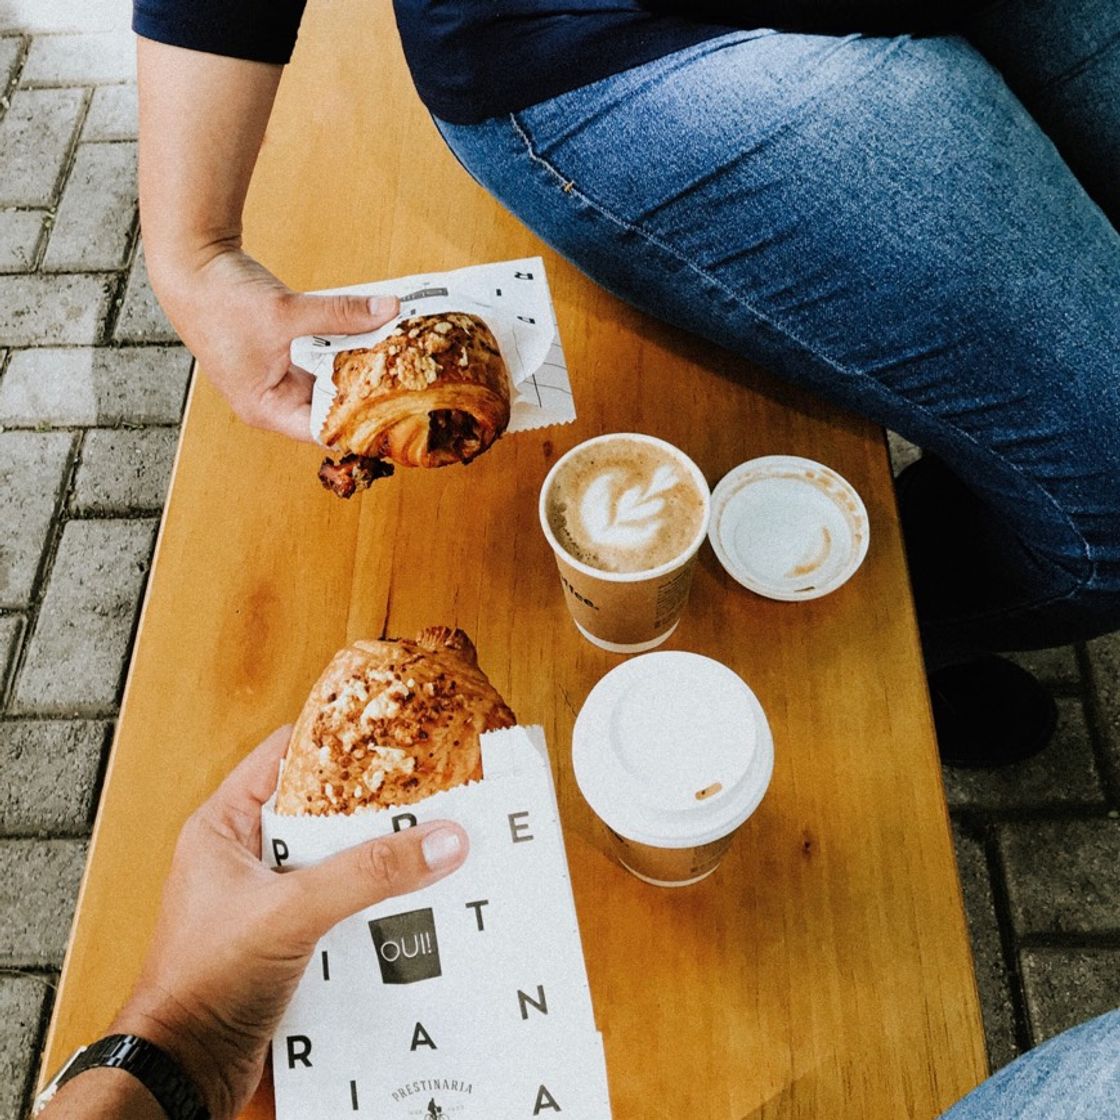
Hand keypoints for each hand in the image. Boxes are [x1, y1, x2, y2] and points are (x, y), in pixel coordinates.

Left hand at [104, 728, 467, 1117]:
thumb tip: (441, 840)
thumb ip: (367, 874)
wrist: (182, 1073)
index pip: (287, 757)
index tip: (393, 729)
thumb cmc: (203, 982)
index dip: (338, 739)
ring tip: (431, 837)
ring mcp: (267, 899)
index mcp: (225, 826)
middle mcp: (245, 855)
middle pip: (321, 809)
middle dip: (373, 803)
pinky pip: (340, 903)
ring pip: (335, 859)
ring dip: (377, 855)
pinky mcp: (286, 939)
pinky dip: (373, 899)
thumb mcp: (290, 912)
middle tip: (429, 787)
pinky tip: (413, 898)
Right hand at [156, 246, 398, 440]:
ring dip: (354, 373)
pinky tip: (369, 343)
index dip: (358, 426)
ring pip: (326, 383)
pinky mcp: (279, 356)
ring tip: (395, 368)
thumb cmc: (220, 300)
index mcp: (266, 409)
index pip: (322, 432)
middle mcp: (271, 401)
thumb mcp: (287, 312)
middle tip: (406, 391)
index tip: (396, 418)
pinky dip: (340, 352)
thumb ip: (341, 313)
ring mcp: (274, 378)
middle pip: (328, 409)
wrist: (189, 264)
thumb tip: (389, 309)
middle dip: (363, 397)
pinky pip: (318, 361)